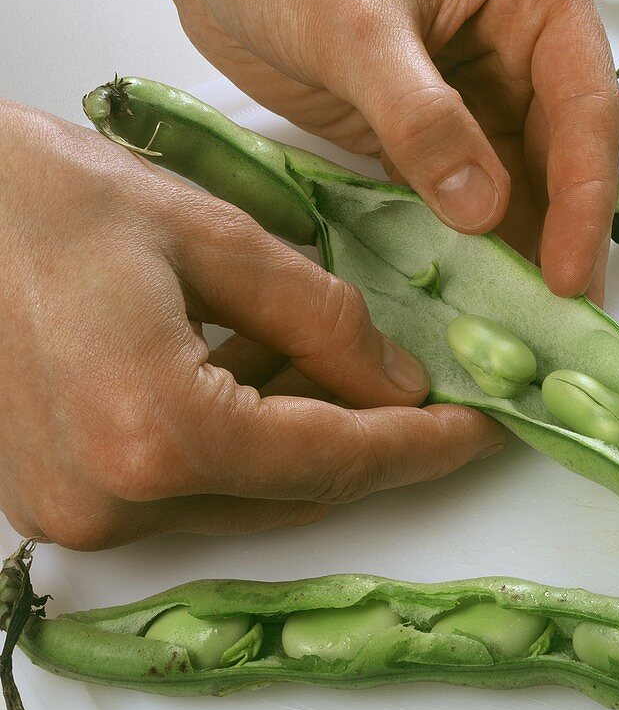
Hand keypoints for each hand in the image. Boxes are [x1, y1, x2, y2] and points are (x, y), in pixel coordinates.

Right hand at [0, 101, 504, 549]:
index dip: (422, 447)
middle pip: (295, 491)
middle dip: (371, 441)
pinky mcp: (60, 499)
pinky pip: (189, 486)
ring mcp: (78, 511)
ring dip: (308, 439)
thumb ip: (321, 321)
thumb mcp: (212, 236)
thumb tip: (398, 384)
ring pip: (245, 495)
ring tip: (347, 370)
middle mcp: (114, 500)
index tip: (483, 431)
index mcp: (158, 433)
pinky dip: (243, 442)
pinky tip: (267, 378)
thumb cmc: (38, 199)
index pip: (335, 460)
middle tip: (430, 396)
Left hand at [166, 0, 618, 301]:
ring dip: (518, 255)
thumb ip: (420, 116)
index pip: (584, 110)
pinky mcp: (421, 139)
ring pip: (514, 190)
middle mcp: (517, 58)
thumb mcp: (357, 27)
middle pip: (560, 161)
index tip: (567, 275)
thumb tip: (482, 211)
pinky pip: (457, 201)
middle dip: (563, 242)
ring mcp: (470, 103)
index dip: (583, 198)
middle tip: (566, 326)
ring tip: (525, 329)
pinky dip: (466, 248)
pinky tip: (471, 296)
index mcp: (535, 8)